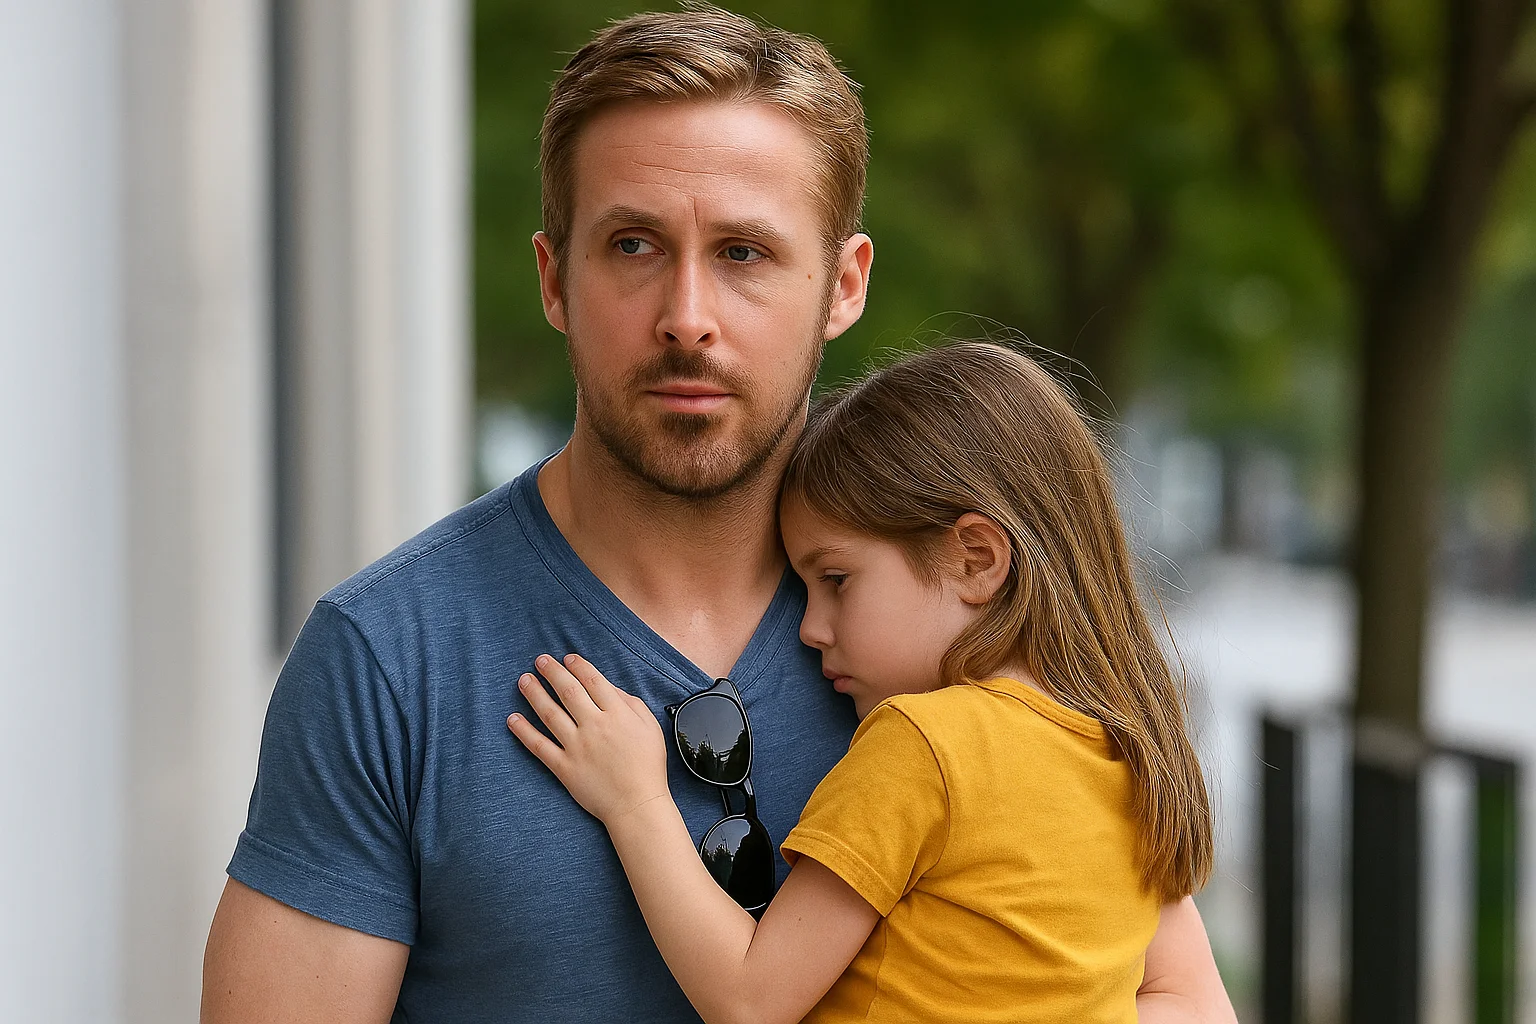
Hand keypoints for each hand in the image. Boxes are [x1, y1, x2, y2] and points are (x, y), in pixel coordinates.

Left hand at [508, 653, 670, 824]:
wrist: (637, 804)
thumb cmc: (647, 766)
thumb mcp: (650, 727)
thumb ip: (631, 703)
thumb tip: (609, 687)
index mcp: (617, 714)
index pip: (593, 681)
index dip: (578, 666)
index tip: (567, 658)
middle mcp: (594, 726)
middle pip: (568, 692)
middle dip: (552, 673)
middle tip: (540, 660)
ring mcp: (577, 747)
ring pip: (550, 714)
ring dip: (534, 694)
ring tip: (523, 680)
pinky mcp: (564, 767)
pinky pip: (539, 746)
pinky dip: (524, 732)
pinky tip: (513, 719)